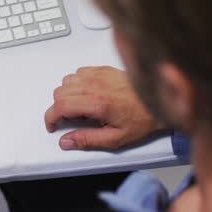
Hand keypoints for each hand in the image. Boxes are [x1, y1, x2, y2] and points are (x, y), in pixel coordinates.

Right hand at [45, 66, 163, 149]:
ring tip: (81, 107)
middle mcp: (97, 85)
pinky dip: (77, 83)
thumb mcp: (115, 139)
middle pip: (60, 92)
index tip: (52, 125)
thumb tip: (66, 141)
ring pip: (67, 81)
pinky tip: (87, 93)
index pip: (60, 105)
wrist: (161, 101)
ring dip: (67, 95)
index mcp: (98, 103)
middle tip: (71, 120)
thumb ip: (87, 140)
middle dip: (59, 108)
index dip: (50, 117)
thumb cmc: (143, 119)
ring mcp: (100, 75)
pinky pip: (79, 72)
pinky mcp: (104, 69)